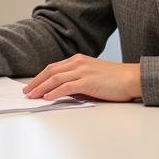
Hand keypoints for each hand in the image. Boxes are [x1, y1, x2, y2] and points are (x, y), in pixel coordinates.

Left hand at [23, 56, 140, 101]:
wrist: (132, 78)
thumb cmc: (115, 80)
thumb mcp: (92, 76)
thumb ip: (77, 80)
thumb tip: (63, 91)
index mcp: (78, 60)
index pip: (54, 67)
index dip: (40, 76)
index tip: (32, 85)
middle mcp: (78, 62)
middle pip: (50, 71)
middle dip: (36, 82)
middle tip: (26, 92)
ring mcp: (82, 71)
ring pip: (55, 78)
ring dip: (41, 88)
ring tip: (32, 96)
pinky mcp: (87, 81)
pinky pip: (66, 86)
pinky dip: (54, 92)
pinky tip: (47, 97)